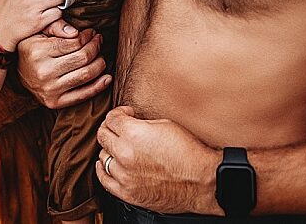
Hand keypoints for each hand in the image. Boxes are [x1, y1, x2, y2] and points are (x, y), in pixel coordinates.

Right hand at [16, 22, 110, 108]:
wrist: (17, 74)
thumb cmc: (31, 48)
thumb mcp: (37, 32)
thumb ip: (56, 26)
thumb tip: (77, 32)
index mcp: (38, 52)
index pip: (74, 43)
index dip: (88, 36)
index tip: (92, 32)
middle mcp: (43, 72)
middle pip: (83, 58)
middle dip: (96, 47)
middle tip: (99, 40)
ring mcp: (49, 90)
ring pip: (86, 75)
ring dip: (99, 63)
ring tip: (101, 55)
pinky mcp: (54, 103)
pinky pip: (82, 95)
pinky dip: (98, 86)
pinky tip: (107, 77)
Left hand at [96, 106, 220, 214]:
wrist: (203, 181)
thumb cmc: (189, 153)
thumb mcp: (165, 125)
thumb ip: (141, 124)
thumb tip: (130, 123)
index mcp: (134, 134)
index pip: (111, 119)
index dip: (118, 113)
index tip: (125, 115)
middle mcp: (125, 154)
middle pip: (102, 136)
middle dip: (110, 128)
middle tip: (119, 128)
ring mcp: (125, 176)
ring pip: (103, 157)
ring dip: (109, 150)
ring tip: (119, 148)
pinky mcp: (128, 193)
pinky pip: (105, 180)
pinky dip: (104, 170)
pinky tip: (108, 165)